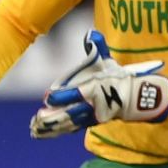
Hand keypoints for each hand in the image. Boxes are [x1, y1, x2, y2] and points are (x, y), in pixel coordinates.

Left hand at [29, 29, 167, 138]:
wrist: (133, 99)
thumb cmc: (117, 78)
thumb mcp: (108, 62)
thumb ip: (99, 48)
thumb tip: (91, 33)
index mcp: (95, 89)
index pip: (76, 94)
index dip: (61, 97)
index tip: (47, 97)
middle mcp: (91, 106)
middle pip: (70, 114)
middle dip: (53, 117)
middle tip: (37, 116)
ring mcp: (89, 117)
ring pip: (68, 125)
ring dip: (50, 128)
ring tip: (34, 129)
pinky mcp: (87, 124)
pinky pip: (69, 130)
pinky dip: (55, 132)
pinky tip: (41, 134)